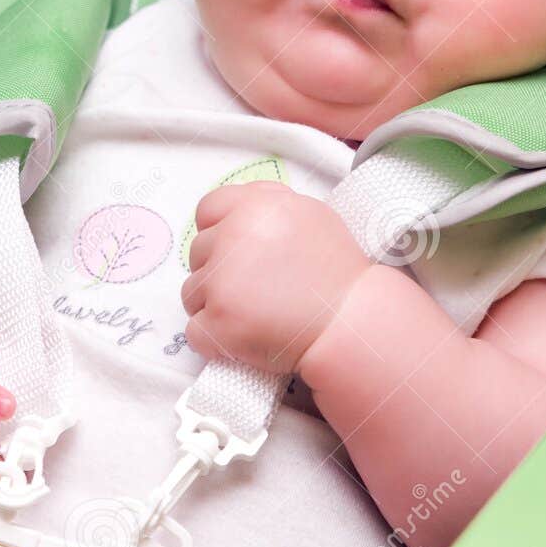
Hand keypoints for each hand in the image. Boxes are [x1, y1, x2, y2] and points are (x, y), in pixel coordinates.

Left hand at [179, 181, 371, 374]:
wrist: (354, 325)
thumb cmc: (337, 275)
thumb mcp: (310, 216)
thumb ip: (268, 206)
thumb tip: (235, 211)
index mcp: (255, 207)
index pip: (207, 209)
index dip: (217, 231)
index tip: (234, 252)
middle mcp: (233, 237)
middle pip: (197, 254)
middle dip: (218, 273)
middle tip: (256, 291)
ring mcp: (222, 281)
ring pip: (191, 293)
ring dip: (214, 306)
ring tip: (255, 315)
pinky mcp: (218, 322)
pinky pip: (195, 331)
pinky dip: (216, 340)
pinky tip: (247, 338)